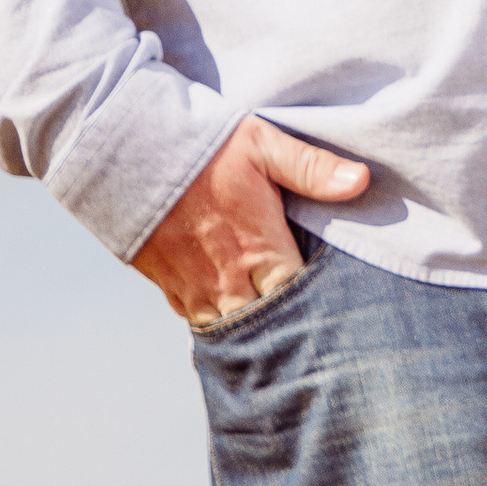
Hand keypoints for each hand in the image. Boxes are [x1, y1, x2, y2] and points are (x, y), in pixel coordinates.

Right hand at [133, 118, 369, 324]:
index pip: (301, 299)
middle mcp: (228, 279)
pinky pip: (201, 322)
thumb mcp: (262, 144)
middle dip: (291, 330)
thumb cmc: (202, 146)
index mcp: (260, 249)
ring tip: (284, 340)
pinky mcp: (168, 287)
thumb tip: (361, 181)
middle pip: (270, 326)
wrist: (125, 152)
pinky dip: (222, 327)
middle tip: (318, 336)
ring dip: (256, 334)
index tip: (342, 313)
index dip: (321, 309)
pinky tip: (241, 325)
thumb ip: (312, 168)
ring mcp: (195, 288)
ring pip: (234, 332)